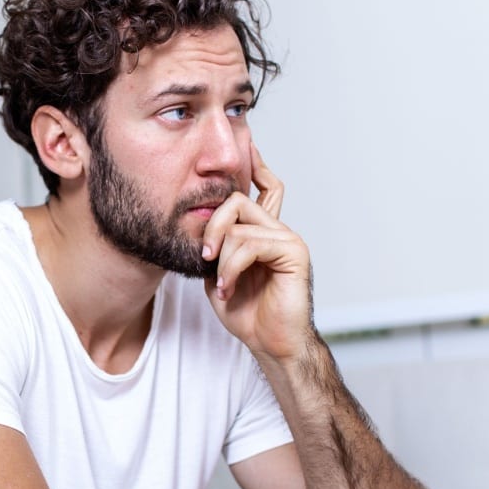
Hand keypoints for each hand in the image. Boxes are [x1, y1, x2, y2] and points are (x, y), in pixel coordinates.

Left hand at [200, 142, 313, 362]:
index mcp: (263, 231)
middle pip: (237, 198)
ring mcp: (287, 238)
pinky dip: (231, 268)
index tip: (246, 144)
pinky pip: (249, 244)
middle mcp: (277, 229)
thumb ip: (213, 247)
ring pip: (238, 223)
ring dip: (221, 257)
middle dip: (211, 226)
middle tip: (204, 257)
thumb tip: (195, 225)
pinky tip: (229, 288)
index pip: (264, 185)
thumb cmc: (246, 312)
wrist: (271, 343)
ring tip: (221, 284)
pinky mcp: (293, 252)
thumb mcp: (217, 274)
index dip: (254, 165)